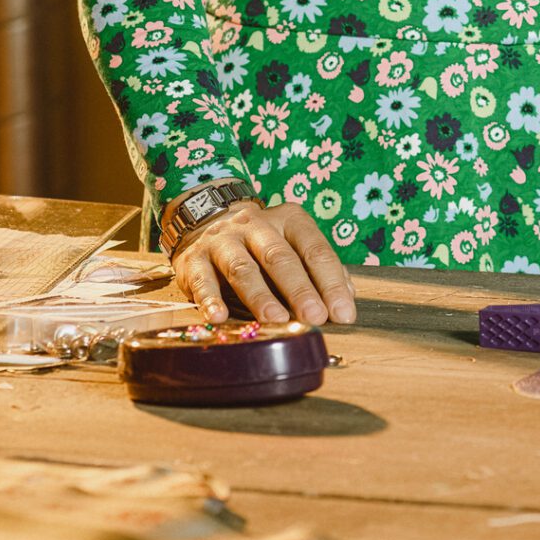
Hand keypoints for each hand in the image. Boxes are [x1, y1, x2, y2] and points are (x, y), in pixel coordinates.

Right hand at [170, 200, 356, 327]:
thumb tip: (346, 298)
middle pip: (280, 258)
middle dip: (299, 290)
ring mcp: (223, 240)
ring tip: (276, 319)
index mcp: (289, 220)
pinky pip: (203, 280)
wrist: (207, 222)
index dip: (331, 283)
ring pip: (243, 268)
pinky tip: (220, 317)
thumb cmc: (262, 244)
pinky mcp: (193, 259)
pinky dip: (211, 299)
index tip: (343, 314)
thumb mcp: (294, 245)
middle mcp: (256, 225)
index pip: (315, 250)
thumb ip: (319, 269)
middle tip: (314, 317)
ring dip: (260, 296)